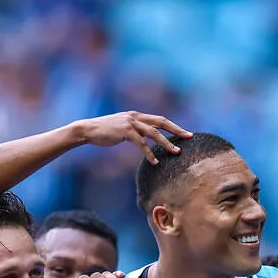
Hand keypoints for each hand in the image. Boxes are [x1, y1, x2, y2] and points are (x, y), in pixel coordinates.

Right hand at [77, 112, 192, 163]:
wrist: (88, 130)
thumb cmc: (105, 132)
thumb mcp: (122, 129)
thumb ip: (135, 131)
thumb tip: (145, 140)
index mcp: (137, 115)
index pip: (160, 120)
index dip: (174, 126)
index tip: (185, 133)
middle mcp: (136, 116)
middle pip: (161, 122)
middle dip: (177, 130)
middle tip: (189, 137)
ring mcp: (130, 123)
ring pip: (153, 132)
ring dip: (166, 143)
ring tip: (176, 152)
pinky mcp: (125, 131)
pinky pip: (141, 143)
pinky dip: (149, 153)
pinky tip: (155, 162)